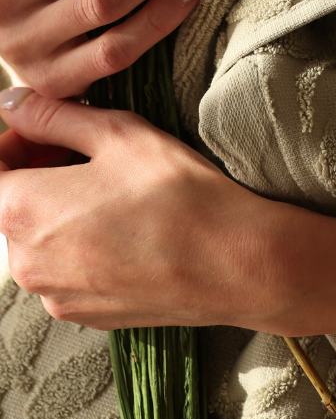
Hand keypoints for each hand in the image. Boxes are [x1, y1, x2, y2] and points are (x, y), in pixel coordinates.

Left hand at [0, 89, 286, 329]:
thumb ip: (55, 116)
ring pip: (37, 239)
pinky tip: (124, 223)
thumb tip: (13, 104)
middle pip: (9, 206)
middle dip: (36, 171)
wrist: (229, 263)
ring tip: (112, 186)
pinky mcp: (81, 314)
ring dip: (58, 208)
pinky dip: (79, 243)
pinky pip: (63, 270)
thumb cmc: (178, 195)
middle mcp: (26, 262)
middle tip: (86, 148)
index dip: (14, 141)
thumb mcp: (118, 134)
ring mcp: (53, 294)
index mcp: (24, 211)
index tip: (47, 126)